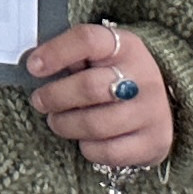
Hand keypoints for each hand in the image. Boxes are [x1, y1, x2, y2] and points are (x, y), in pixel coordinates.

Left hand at [24, 19, 173, 169]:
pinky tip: (84, 140)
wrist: (160, 102)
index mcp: (125, 46)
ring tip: (56, 121)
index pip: (88, 40)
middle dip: (55, 97)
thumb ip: (72, 56)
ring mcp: (153, 112)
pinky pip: (110, 152)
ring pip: (97, 124)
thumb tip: (35, 67)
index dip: (56, 52)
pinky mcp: (155, 143)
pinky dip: (89, 149)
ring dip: (66, 125)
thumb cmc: (113, 74)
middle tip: (39, 101)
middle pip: (89, 87)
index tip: (32, 67)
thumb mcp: (98, 55)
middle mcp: (144, 77)